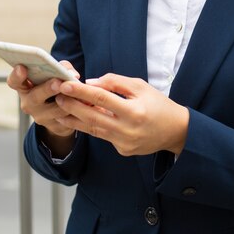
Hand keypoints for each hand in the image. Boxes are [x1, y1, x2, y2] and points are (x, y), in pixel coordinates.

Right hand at [7, 61, 78, 139]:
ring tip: (78, 93)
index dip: (17, 75)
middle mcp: (28, 103)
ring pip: (55, 109)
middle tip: (57, 82)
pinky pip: (67, 118)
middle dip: (47, 89)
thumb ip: (62, 67)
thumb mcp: (56, 74)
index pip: (14, 82)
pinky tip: (84, 103)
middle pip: (35, 97)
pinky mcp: (55, 126)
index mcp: (25, 87)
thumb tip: (72, 75)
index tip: (22, 67)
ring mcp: (40, 117)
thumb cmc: (55, 86)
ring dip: (68, 100)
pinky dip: (76, 109)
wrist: (60, 113)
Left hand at [54, 73, 189, 156]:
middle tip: (57, 96)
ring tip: (59, 110)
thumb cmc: (159, 104)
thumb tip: (91, 83)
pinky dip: (90, 127)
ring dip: (74, 119)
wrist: (176, 131)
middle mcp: (128, 129)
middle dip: (72, 106)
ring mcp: (124, 143)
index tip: (66, 84)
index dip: (81, 91)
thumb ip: (115, 83)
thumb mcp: (140, 86)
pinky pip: (103, 136)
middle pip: (93, 117)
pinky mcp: (123, 150)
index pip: (101, 98)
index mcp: (134, 110)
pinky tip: (78, 120)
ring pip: (93, 130)